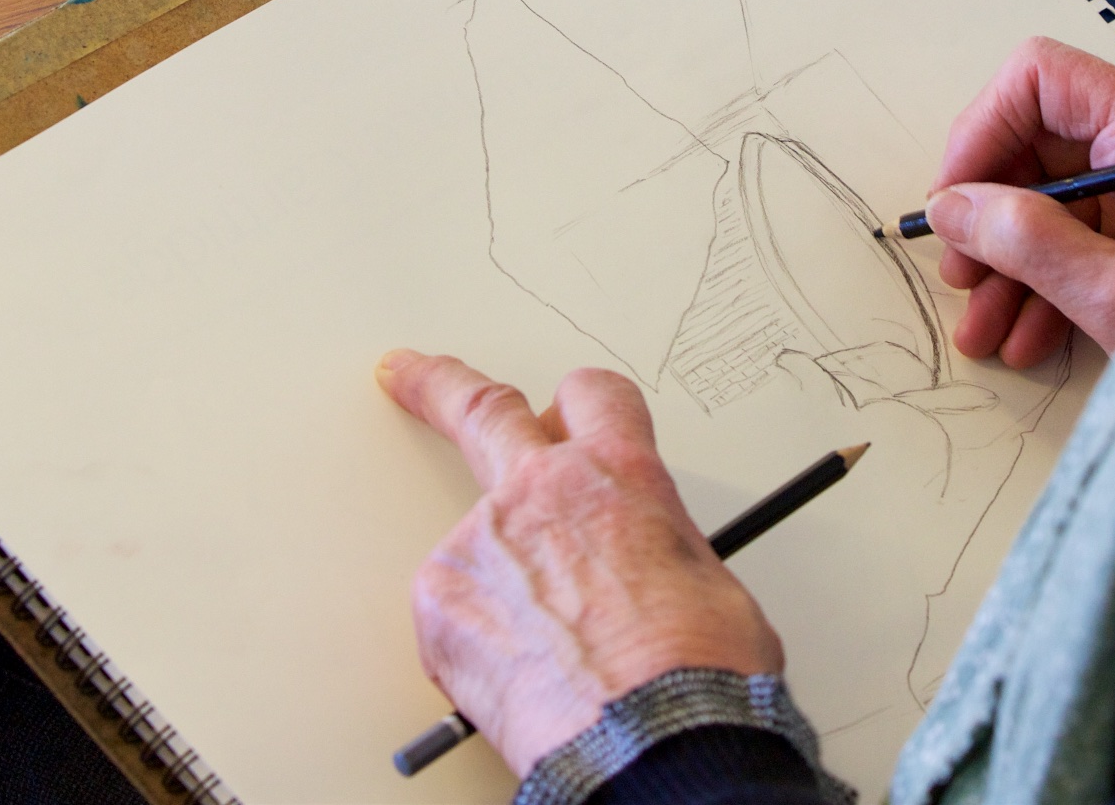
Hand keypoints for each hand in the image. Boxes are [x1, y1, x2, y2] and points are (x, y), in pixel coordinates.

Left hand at [375, 352, 783, 774]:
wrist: (646, 740)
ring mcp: (480, 541)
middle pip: (478, 409)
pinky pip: (452, 607)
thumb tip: (645, 566)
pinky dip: (475, 636)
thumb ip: (652, 542)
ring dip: (498, 580)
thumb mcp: (706, 575)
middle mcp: (541, 489)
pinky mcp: (438, 601)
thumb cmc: (693, 671)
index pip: (591, 396)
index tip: (554, 405)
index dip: (578, 404)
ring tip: (546, 652)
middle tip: (407, 374)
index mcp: (619, 473)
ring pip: (476, 543)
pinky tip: (517, 676)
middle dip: (437, 385)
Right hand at [927, 37, 1114, 365]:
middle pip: (1041, 142)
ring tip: (985, 328)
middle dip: (990, 214)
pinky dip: (1049, 279)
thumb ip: (1026, 243)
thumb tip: (952, 209)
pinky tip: (1027, 335)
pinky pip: (1086, 233)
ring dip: (1011, 261)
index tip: (954, 199)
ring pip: (1055, 197)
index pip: (1042, 78)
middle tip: (961, 274)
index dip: (983, 130)